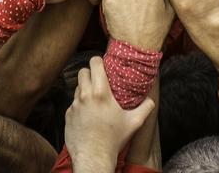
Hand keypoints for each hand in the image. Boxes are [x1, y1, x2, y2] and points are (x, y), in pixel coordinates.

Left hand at [64, 57, 154, 171]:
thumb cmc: (113, 139)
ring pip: (77, 88)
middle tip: (98, 80)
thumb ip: (146, 107)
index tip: (103, 65)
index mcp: (100, 93)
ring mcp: (74, 106)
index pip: (94, 64)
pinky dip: (79, 105)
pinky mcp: (67, 116)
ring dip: (84, 89)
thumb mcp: (134, 122)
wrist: (93, 157)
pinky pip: (72, 104)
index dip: (98, 61)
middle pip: (82, 72)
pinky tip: (87, 114)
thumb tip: (151, 100)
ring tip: (94, 98)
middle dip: (90, 73)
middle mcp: (85, 96)